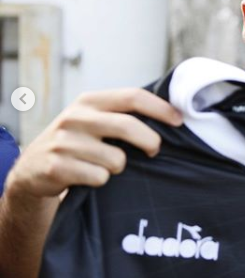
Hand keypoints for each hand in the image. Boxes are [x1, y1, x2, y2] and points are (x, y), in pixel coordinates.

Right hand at [5, 88, 182, 198]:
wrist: (33, 168)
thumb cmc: (78, 142)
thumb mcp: (95, 120)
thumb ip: (123, 114)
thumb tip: (172, 115)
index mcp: (90, 101)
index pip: (132, 96)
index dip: (160, 108)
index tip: (179, 120)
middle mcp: (76, 117)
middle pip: (128, 126)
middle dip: (150, 141)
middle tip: (155, 151)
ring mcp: (64, 142)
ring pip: (116, 159)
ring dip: (119, 167)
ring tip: (105, 166)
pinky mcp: (57, 166)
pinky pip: (100, 177)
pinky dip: (101, 181)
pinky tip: (88, 177)